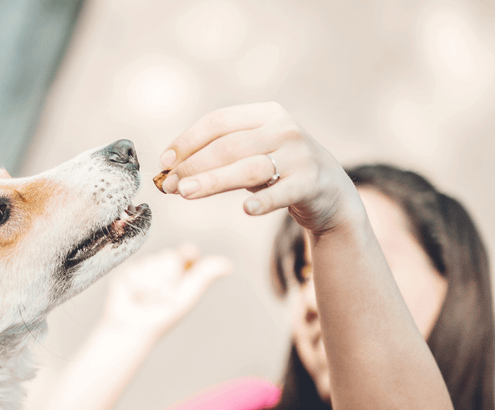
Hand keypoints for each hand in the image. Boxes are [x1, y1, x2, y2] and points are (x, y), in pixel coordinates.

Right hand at [102, 245, 231, 339]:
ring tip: (147, 300)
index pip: (187, 252)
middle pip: (169, 258)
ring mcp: (144, 269)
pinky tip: (134, 297)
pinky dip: (137, 288)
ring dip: (151, 287)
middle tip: (164, 298)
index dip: (188, 253)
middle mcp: (162, 267)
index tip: (189, 255)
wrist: (136, 329)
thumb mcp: (187, 296)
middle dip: (168, 279)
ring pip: (150, 264)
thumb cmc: (164, 316)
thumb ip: (205, 276)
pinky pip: (134, 271)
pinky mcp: (127, 272)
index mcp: (180, 272)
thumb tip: (229, 265)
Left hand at [158, 102, 361, 234]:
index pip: (218, 122)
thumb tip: (171, 171)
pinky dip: (265, 201)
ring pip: (248, 167)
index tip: (164, 161)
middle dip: (193, 165)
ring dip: (213, 180)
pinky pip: (284, 192)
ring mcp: (300, 154)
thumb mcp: (253, 154)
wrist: (331, 194)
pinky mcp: (312, 182)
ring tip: (186, 193)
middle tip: (168, 185)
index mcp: (266, 114)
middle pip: (229, 146)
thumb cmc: (281, 172)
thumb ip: (220, 156)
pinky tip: (246, 210)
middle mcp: (284, 129)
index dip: (187, 140)